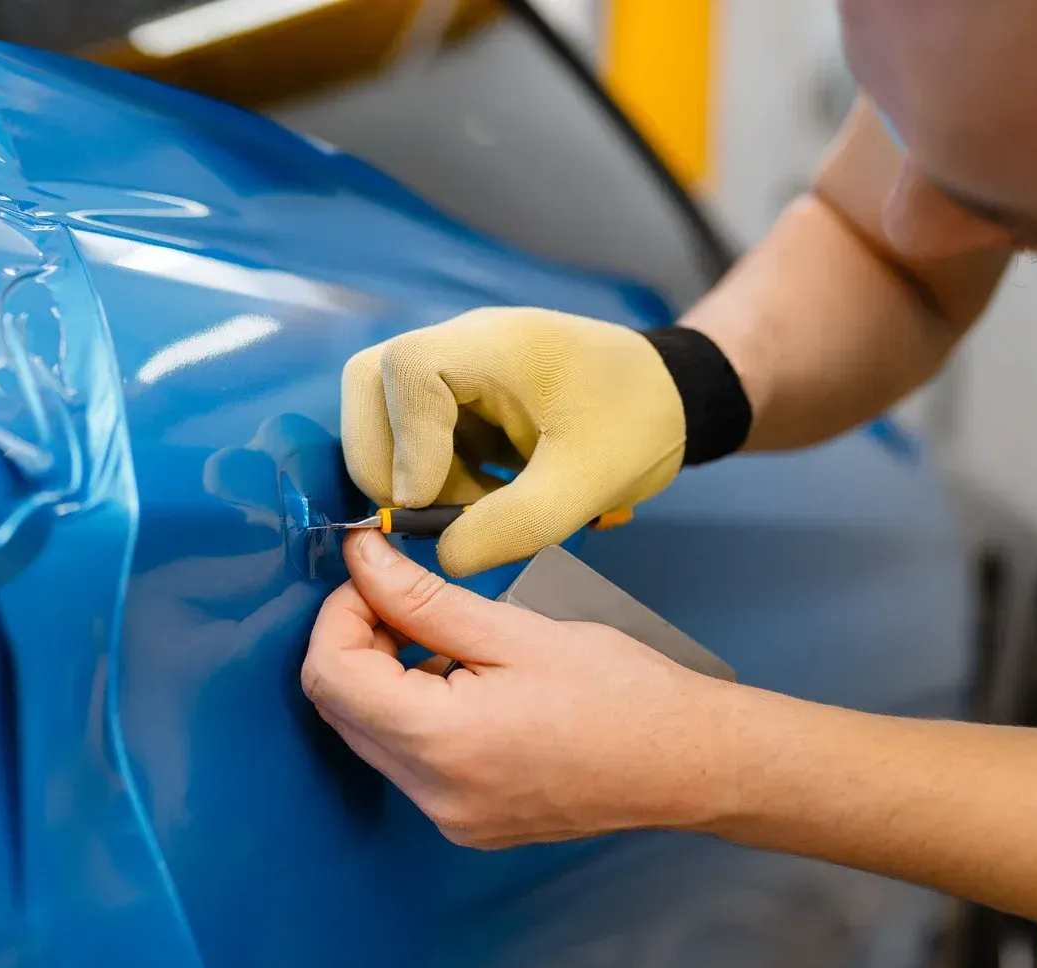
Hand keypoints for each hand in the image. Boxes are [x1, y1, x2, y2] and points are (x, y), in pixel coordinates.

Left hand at [301, 531, 741, 847]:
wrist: (688, 764)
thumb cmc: (619, 692)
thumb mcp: (514, 629)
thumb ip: (422, 598)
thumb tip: (360, 557)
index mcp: (440, 742)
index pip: (329, 675)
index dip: (338, 614)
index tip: (375, 576)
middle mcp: (431, 794)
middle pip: (339, 709)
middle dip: (355, 642)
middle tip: (404, 599)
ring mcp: (448, 817)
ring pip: (369, 736)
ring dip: (382, 678)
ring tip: (446, 640)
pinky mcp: (466, 823)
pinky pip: (407, 762)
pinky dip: (413, 714)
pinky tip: (464, 684)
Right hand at [341, 307, 685, 576]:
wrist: (668, 398)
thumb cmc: (636, 425)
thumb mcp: (585, 485)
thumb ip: (513, 525)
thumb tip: (445, 556)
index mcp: (496, 344)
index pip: (407, 370)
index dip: (402, 440)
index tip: (426, 500)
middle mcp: (460, 343)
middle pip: (368, 383)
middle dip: (387, 460)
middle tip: (432, 511)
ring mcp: (452, 366)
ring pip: (380, 413)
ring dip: (411, 473)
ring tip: (479, 505)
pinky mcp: (453, 395)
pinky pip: (408, 433)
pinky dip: (430, 475)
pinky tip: (486, 494)